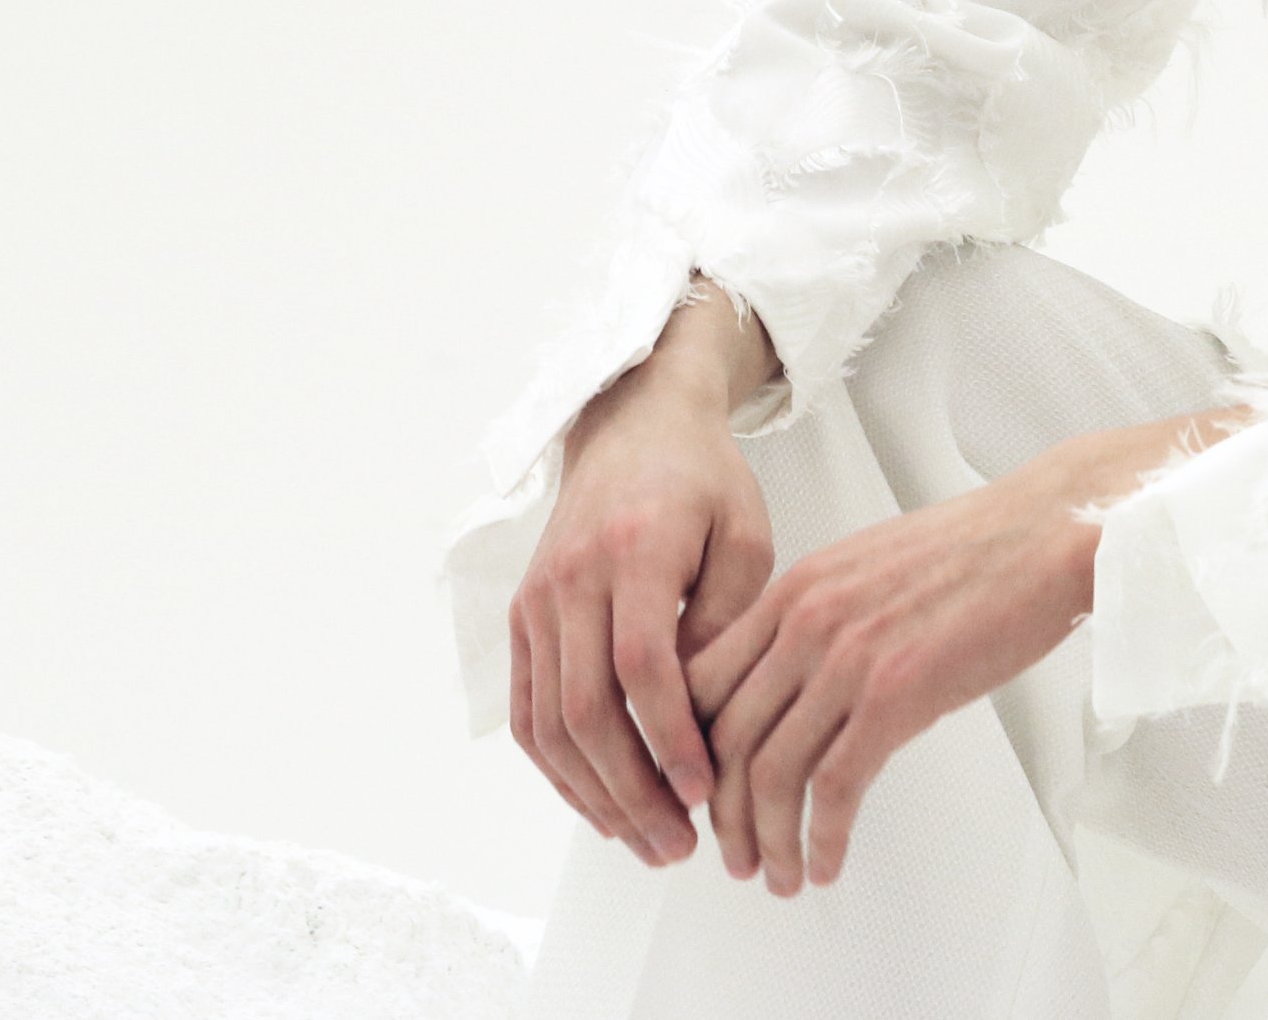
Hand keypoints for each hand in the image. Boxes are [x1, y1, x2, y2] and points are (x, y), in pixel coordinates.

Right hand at [509, 321, 776, 866]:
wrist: (632, 426)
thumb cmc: (702, 480)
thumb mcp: (745, 534)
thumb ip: (730, 618)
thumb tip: (712, 713)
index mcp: (636, 549)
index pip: (641, 664)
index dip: (669, 737)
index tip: (704, 789)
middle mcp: (572, 579)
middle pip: (587, 708)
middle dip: (632, 789)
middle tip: (678, 842)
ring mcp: (537, 601)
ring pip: (549, 723)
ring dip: (594, 794)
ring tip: (645, 841)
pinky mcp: (522, 619)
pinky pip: (529, 710)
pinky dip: (559, 769)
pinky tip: (600, 804)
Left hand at [684, 406, 1244, 894]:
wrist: (1047, 534)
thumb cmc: (978, 550)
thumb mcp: (868, 567)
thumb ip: (818, 616)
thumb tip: (794, 682)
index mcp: (795, 589)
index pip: (702, 684)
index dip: (691, 752)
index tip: (702, 794)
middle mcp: (805, 621)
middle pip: (723, 739)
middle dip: (720, 814)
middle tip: (733, 855)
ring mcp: (847, 658)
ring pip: (769, 774)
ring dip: (767, 841)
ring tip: (779, 876)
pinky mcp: (896, 695)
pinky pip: (833, 788)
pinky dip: (821, 838)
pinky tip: (828, 863)